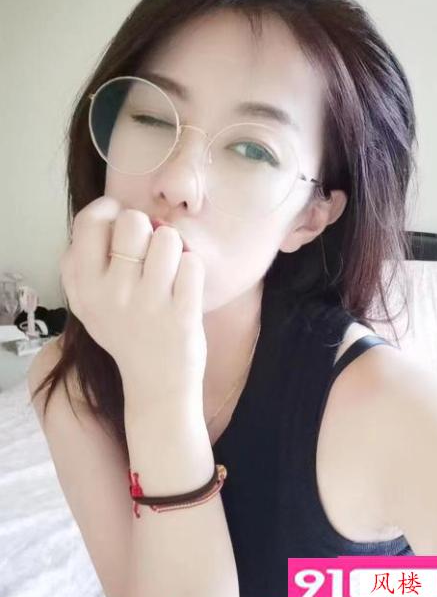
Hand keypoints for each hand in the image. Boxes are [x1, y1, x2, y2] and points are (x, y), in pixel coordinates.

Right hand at [59, 195, 206, 406]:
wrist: (155, 385)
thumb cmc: (125, 334)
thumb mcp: (88, 304)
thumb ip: (84, 261)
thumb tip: (110, 212)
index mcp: (85, 287)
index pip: (90, 221)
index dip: (110, 211)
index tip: (120, 225)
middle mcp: (113, 294)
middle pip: (133, 221)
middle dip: (147, 230)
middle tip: (149, 255)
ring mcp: (149, 304)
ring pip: (168, 238)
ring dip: (174, 249)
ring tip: (169, 272)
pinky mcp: (182, 314)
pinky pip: (193, 263)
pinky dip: (192, 270)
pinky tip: (183, 288)